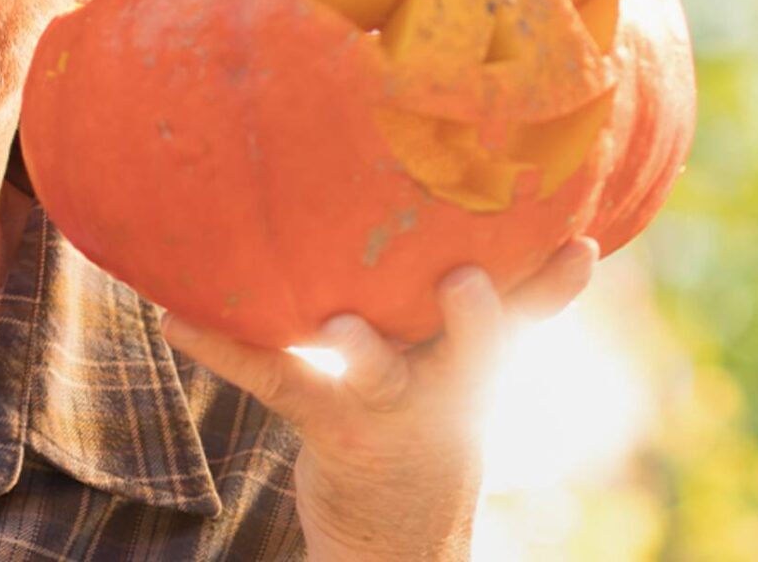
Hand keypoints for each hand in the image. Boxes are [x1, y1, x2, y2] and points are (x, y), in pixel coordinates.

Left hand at [160, 238, 599, 560]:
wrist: (400, 533)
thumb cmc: (430, 415)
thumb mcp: (471, 362)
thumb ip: (500, 300)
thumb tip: (553, 225)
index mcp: (480, 356)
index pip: (527, 314)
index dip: (555, 285)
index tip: (581, 246)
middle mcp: (448, 383)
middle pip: (475, 347)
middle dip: (475, 314)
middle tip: (465, 282)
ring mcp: (390, 406)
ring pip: (379, 373)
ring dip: (363, 350)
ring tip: (339, 326)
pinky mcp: (330, 424)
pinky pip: (276, 377)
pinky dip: (222, 345)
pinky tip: (176, 319)